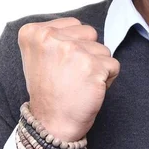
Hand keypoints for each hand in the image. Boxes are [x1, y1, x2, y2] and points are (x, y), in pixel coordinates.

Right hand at [18, 17, 119, 140]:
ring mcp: (72, 51)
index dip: (74, 46)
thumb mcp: (40, 56)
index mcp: (34, 32)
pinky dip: (107, 79)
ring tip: (80, 83)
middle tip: (71, 75)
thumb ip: (57, 37)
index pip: (74, 25)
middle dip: (88, 53)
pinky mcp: (93, 66)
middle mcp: (51, 37)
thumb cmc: (50, 92)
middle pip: (90, 33)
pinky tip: (90, 89)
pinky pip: (114, 65)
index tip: (59, 65)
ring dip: (98, 67)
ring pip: (103, 49)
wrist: (51, 123)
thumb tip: (83, 30)